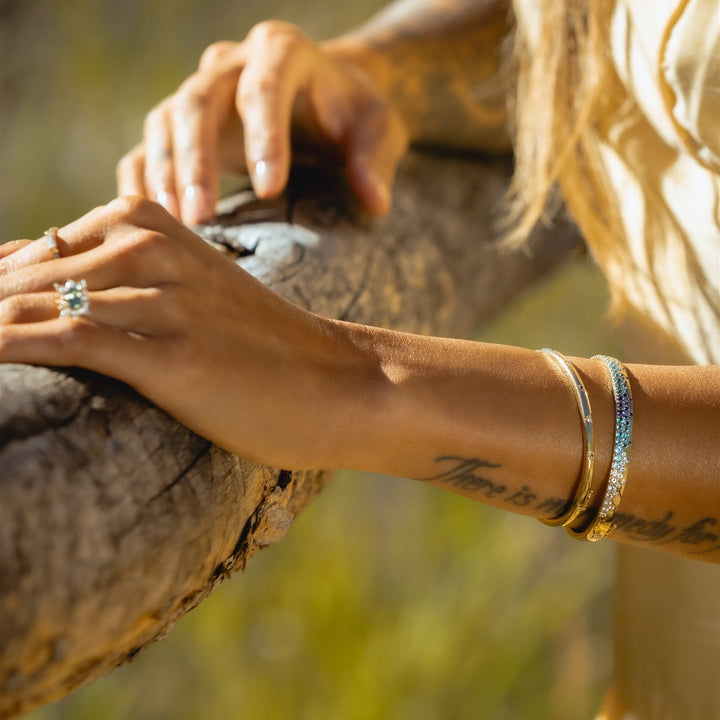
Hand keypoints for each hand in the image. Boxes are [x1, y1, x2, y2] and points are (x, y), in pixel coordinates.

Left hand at [0, 197, 378, 468]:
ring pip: (42, 300)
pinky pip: (74, 340)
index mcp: (161, 229)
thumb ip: (134, 284)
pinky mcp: (177, 356)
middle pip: (32, 270)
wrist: (342, 382)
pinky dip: (15, 347)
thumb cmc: (267, 349)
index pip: (45, 247)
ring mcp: (168, 303)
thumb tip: (55, 293)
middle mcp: (159, 254)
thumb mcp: (198, 296)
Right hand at [117, 21, 408, 224]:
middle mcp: (232, 63)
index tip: (269, 191)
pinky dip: (143, 176)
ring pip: (166, 120)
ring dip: (165, 173)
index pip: (266, 87)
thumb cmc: (354, 114)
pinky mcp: (184, 121)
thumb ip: (376, 160)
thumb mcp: (379, 130)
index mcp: (283, 52)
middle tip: (201, 216)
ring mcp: (202, 90)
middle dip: (196, 160)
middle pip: (199, 101)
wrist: (325, 94)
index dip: (264, 137)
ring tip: (177, 223)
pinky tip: (148, 215)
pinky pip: (150, 143)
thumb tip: (374, 202)